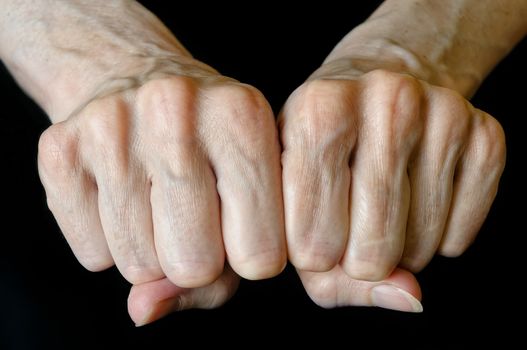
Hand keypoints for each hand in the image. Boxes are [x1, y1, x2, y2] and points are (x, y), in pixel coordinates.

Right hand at [37, 63, 285, 323]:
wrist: (137, 79)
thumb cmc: (207, 146)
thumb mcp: (247, 187)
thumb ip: (219, 275)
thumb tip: (144, 308)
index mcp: (243, 117)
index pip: (260, 255)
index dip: (250, 257)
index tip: (241, 229)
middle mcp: (176, 111)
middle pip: (196, 265)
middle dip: (198, 258)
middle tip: (195, 214)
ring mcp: (111, 126)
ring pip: (140, 266)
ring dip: (153, 250)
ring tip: (156, 197)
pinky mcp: (60, 150)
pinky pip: (94, 255)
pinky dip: (111, 242)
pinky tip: (120, 194)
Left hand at [280, 69, 504, 309]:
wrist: (371, 87)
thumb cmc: (320, 154)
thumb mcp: (292, 200)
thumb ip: (330, 275)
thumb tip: (407, 295)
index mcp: (317, 110)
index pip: (313, 240)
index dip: (313, 257)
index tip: (313, 236)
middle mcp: (385, 97)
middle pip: (372, 248)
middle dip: (360, 261)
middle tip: (351, 229)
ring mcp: (443, 110)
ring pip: (422, 242)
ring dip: (401, 250)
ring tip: (382, 212)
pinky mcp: (485, 132)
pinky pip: (464, 229)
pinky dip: (441, 237)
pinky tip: (419, 204)